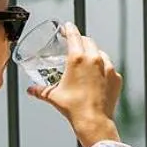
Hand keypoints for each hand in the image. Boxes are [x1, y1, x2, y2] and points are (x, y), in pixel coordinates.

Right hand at [29, 23, 122, 146]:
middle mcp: (94, 59)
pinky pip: (109, 66)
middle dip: (80, 40)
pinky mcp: (116, 77)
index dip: (69, 29)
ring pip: (100, 53)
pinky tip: (97, 75)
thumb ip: (40, 90)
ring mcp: (108, 67)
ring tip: (86, 60)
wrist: (93, 120)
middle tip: (74, 43)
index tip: (67, 26)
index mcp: (78, 59)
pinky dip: (102, 67)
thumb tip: (31, 90)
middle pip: (88, 41)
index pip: (73, 36)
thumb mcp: (54, 96)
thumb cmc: (73, 108)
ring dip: (92, 53)